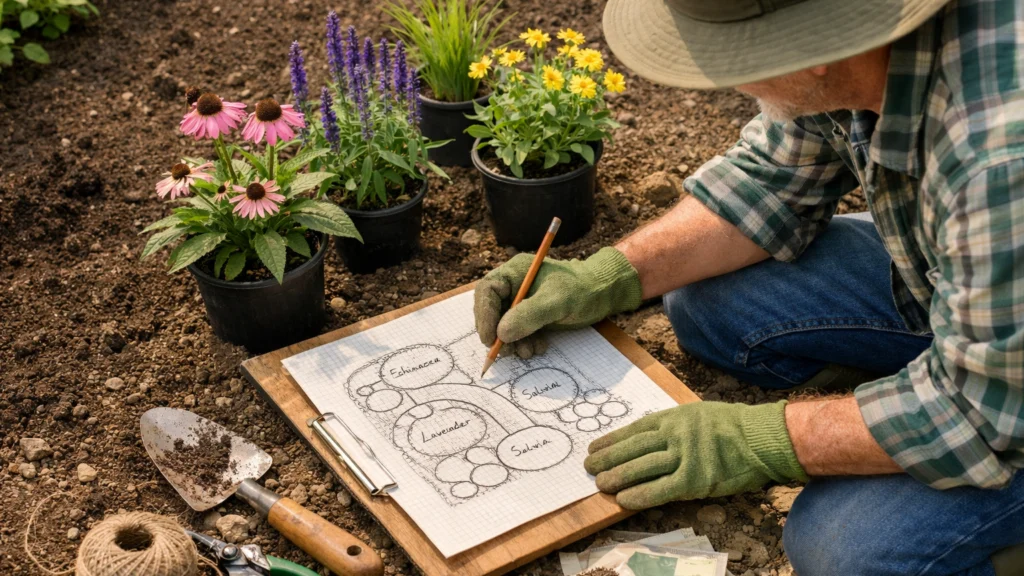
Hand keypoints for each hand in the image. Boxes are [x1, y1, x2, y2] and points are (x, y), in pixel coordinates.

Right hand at [474, 247, 641, 357]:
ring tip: (529, 352)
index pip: (487, 291)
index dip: (484, 315)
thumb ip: (529, 315)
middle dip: (498, 333)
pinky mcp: (531, 316)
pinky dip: (524, 343)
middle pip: (492, 310)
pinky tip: (538, 348)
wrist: (604, 294)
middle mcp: (514, 285)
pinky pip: (518, 333)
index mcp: (515, 271)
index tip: (490, 338)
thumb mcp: (557, 301)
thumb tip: (501, 333)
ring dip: (512, 343)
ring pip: (504, 325)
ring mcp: (521, 302)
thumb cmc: (582, 290)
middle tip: (507, 352)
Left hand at [584, 401, 807, 508]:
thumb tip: (647, 438)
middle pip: (633, 448)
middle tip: (588, 467)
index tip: (594, 447)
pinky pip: (662, 489)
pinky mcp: (696, 479)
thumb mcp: (698, 414)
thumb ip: (673, 425)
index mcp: (674, 418)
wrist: (762, 437)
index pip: (635, 430)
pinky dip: (642, 495)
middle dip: (608, 458)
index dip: (612, 440)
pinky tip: (625, 499)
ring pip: (643, 467)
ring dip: (619, 476)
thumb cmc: (732, 425)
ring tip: (600, 483)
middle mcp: (675, 434)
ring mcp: (685, 456)